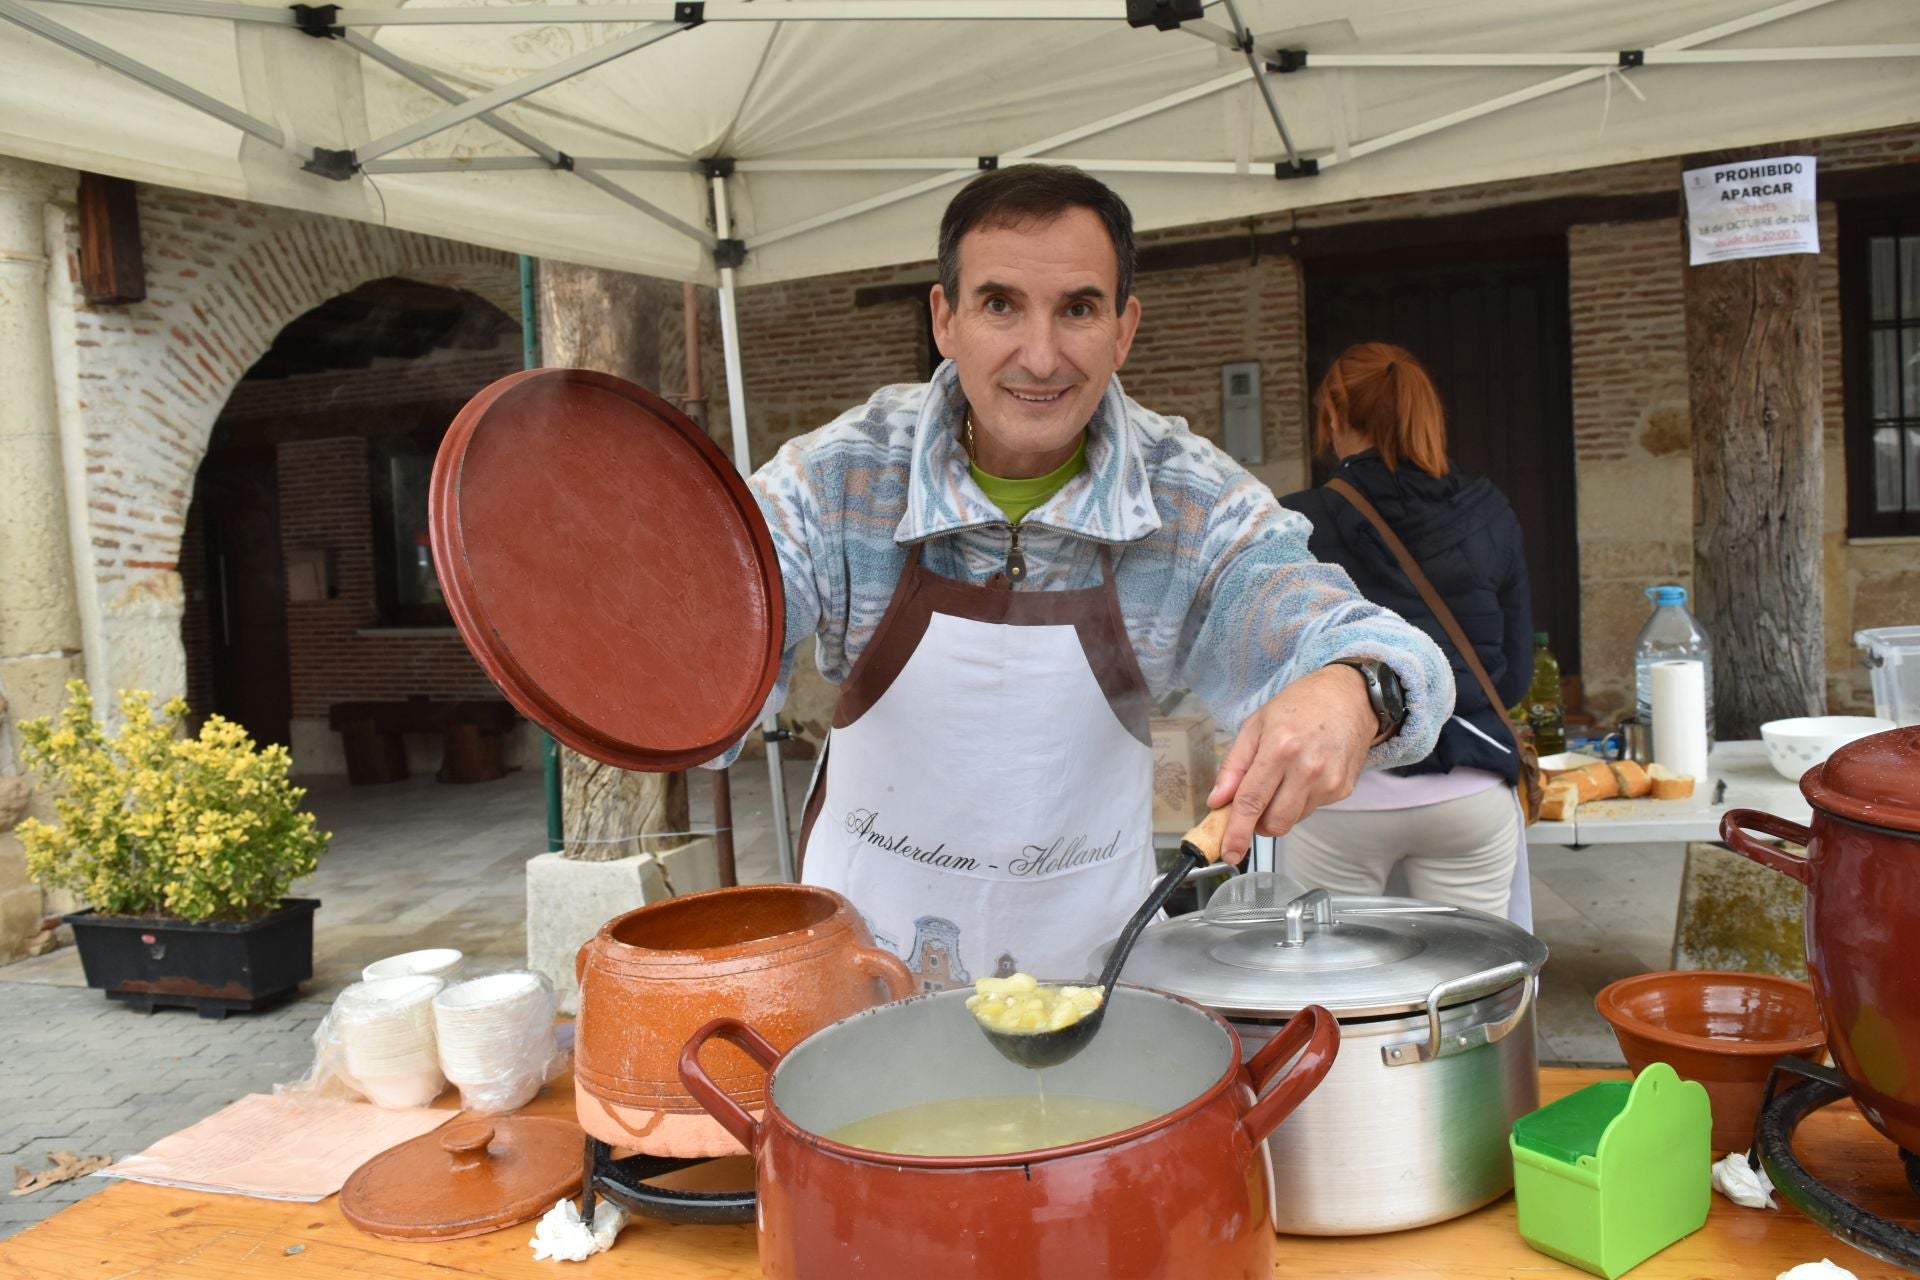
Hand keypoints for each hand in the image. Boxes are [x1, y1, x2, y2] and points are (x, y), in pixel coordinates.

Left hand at [1205, 664, 1378, 862]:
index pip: (1252, 802)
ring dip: (1278, 810)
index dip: (1237, 832)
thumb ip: (1234, 766)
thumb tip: (1218, 801)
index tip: (1228, 851)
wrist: (1350, 697)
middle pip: (1275, 823)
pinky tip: (1304, 774)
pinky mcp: (1343, 790)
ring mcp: (1329, 782)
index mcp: (1280, 749)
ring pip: (1292, 820)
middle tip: (1252, 805)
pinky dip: (1299, 800)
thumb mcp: (1255, 725)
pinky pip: (1311, 809)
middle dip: (1257, 824)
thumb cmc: (1300, 705)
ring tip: (1283, 777)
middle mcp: (1308, 769)